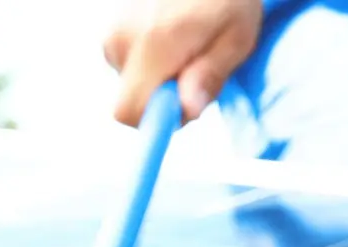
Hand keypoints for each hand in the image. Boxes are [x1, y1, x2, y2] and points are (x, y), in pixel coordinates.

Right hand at [104, 0, 263, 125]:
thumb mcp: (236, 36)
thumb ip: (210, 76)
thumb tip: (186, 110)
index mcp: (154, 43)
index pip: (129, 111)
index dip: (154, 121)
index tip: (181, 106)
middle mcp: (123, 38)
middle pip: (131, 100)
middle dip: (163, 98)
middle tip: (197, 68)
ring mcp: (112, 30)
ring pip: (131, 81)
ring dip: (159, 76)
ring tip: (187, 44)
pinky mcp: (111, 25)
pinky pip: (128, 62)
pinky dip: (150, 58)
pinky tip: (171, 35)